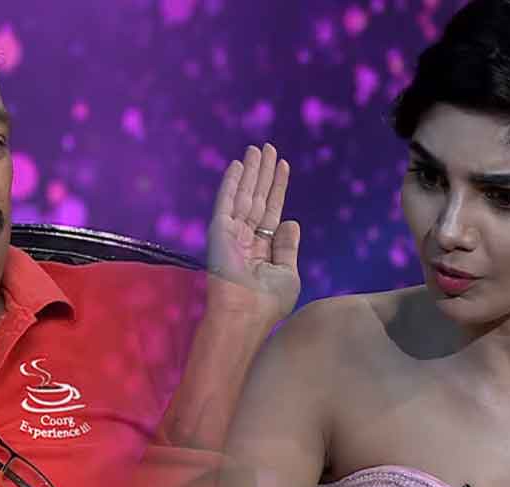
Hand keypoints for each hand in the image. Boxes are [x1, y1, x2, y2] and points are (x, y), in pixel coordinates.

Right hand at [206, 144, 300, 323]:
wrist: (244, 315)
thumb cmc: (267, 303)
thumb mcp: (287, 273)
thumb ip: (287, 247)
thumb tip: (291, 221)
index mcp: (261, 249)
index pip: (271, 211)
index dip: (278, 188)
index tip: (283, 166)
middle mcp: (245, 238)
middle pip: (258, 197)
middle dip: (264, 173)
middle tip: (269, 147)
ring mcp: (231, 233)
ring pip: (244, 194)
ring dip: (252, 170)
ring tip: (259, 148)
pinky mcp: (219, 230)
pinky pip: (227, 200)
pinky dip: (232, 182)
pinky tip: (238, 164)